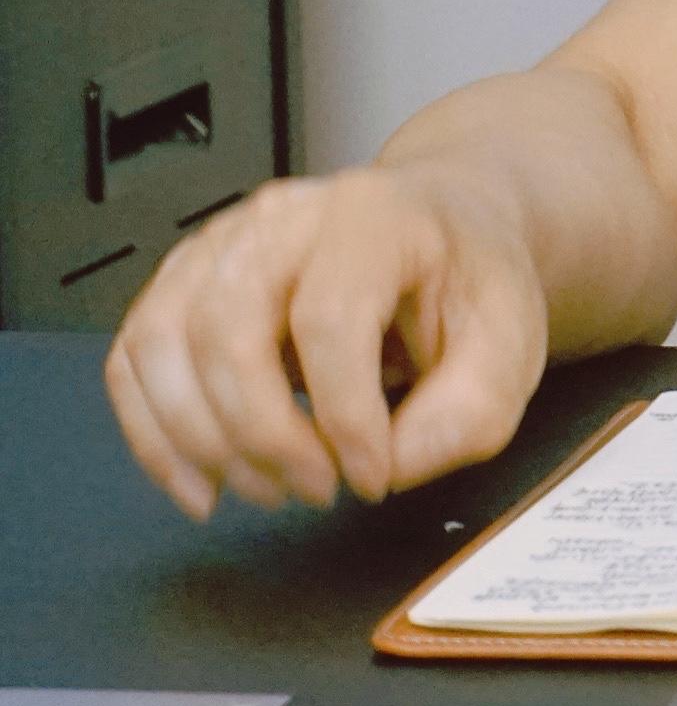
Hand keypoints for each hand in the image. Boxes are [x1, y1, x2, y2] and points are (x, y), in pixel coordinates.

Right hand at [105, 164, 549, 519]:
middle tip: (315, 489)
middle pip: (228, 328)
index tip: (372, 477)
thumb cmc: (469, 281)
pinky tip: (201, 481)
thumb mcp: (510, 345)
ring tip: (266, 489)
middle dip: (263, 435)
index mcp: (375, 216)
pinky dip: (153, 432)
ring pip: (166, 342)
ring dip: (201, 439)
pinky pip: (136, 357)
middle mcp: (287, 215)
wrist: (446, 229)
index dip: (344, 418)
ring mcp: (223, 241)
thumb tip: (386, 467)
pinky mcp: (185, 279)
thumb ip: (466, 414)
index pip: (330, 319)